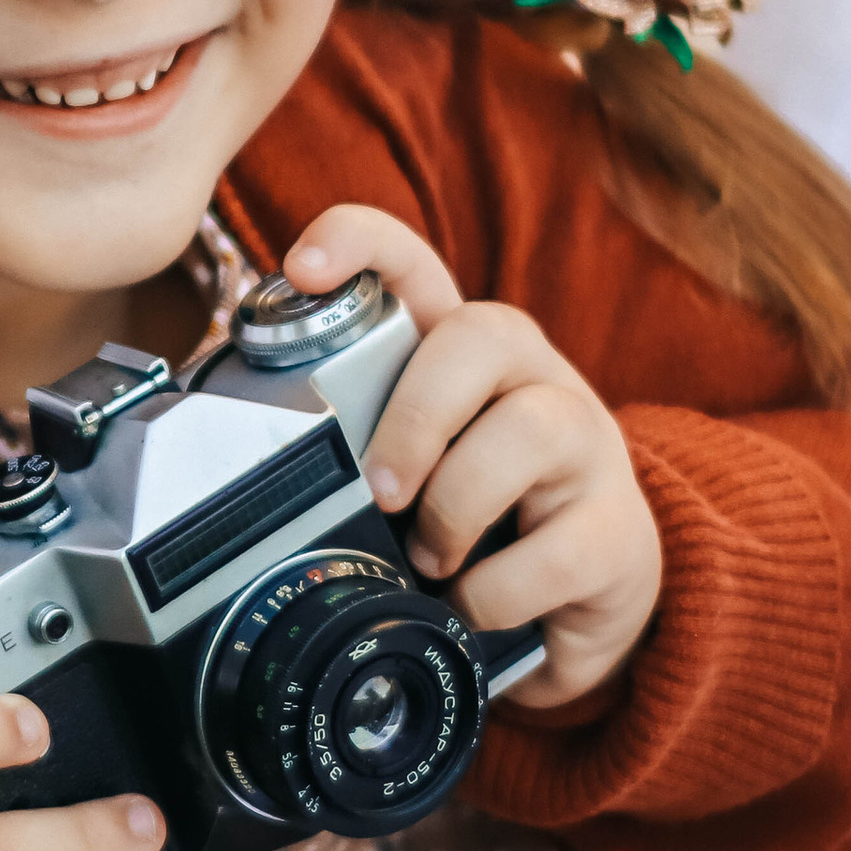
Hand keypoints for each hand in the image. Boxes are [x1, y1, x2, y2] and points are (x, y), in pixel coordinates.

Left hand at [281, 206, 660, 710]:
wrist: (588, 595)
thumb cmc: (475, 514)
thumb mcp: (405, 471)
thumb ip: (344, 447)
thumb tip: (232, 467)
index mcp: (459, 353)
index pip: (412, 263)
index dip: (358, 245)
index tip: (301, 266)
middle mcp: (528, 377)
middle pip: (481, 335)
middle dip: (416, 416)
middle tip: (381, 489)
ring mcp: (585, 444)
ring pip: (529, 430)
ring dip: (457, 505)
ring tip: (430, 555)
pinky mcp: (618, 529)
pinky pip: (555, 551)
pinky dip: (494, 594)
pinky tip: (473, 606)